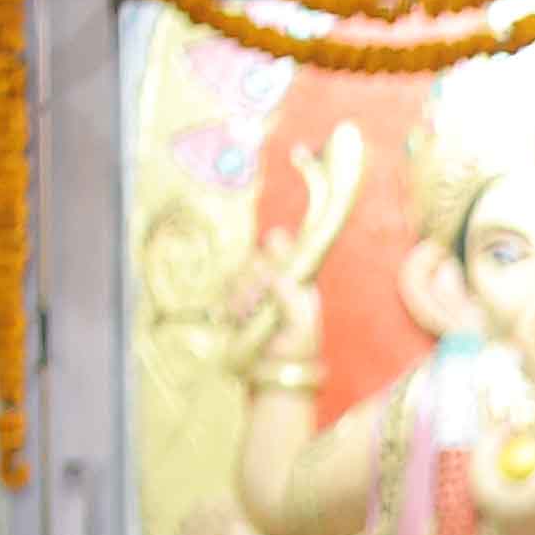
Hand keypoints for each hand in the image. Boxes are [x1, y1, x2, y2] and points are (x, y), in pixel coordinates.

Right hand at [226, 125, 363, 373]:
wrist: (270, 380)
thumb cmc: (294, 354)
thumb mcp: (302, 328)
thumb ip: (293, 302)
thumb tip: (278, 276)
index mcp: (302, 276)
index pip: (295, 237)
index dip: (306, 194)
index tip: (305, 154)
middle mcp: (280, 275)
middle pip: (263, 251)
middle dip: (257, 273)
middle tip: (257, 299)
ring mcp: (257, 286)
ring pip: (244, 269)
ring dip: (244, 293)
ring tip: (249, 318)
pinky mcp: (236, 298)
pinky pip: (228, 287)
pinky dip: (233, 304)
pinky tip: (238, 320)